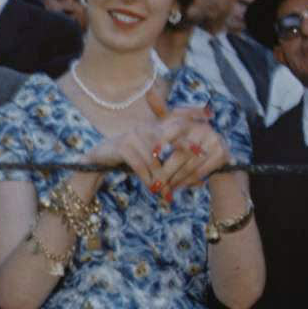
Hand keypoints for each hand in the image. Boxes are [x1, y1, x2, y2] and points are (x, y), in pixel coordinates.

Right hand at [85, 90, 211, 193]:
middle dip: (182, 152)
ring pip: (154, 159)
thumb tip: (199, 170)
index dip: (192, 117)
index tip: (208, 125)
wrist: (99, 159)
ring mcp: (133, 135)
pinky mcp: (122, 146)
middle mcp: (145, 128)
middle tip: (195, 161)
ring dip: (160, 177)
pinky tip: (150, 188)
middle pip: (168, 140)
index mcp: (154, 128)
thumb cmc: (130, 159)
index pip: (176, 121)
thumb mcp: (151, 156)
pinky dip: (146, 179)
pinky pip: (140, 165)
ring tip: (164, 191)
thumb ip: (170, 159)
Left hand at [147, 91, 229, 196]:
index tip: (152, 153)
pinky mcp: (222, 154)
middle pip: (181, 153)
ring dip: (176, 179)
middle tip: (155, 183)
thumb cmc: (187, 141)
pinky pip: (201, 171)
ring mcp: (214, 141)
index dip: (163, 139)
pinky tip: (179, 187)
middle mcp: (203, 128)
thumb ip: (160, 111)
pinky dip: (189, 181)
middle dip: (167, 171)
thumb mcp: (173, 125)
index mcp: (189, 121)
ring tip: (165, 188)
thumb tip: (148, 93)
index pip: (175, 128)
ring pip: (190, 165)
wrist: (215, 157)